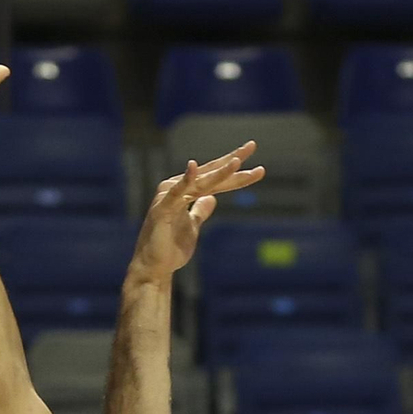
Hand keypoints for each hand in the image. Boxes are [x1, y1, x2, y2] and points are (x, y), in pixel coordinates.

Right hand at [128, 149, 267, 285]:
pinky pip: (176, 193)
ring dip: (218, 172)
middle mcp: (178, 189)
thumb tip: (212, 198)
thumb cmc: (170, 248)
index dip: (236, 172)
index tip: (259, 168)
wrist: (153, 268)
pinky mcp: (162, 209)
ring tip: (237, 161)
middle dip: (233, 161)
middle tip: (252, 146)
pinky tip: (193, 166)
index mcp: (186, 192)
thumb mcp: (193, 227)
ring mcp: (169, 197)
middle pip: (211, 173)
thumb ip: (200, 211)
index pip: (216, 179)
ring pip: (200, 182)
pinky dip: (185, 180)